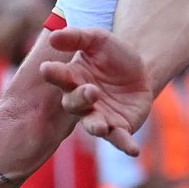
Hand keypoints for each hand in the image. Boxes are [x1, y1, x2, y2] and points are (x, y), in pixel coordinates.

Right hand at [40, 27, 153, 155]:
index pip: (59, 76)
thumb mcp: (97, 40)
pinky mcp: (120, 128)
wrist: (141, 71)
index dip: (53, 73)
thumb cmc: (112, 55)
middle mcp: (82, 101)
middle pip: (75, 104)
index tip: (47, 68)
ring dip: (96, 126)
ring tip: (100, 127)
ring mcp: (100, 117)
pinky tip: (133, 151)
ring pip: (93, 125)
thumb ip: (76, 37)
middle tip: (91, 90)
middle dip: (81, 98)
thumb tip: (53, 36)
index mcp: (72, 78)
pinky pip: (120, 139)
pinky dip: (125, 145)